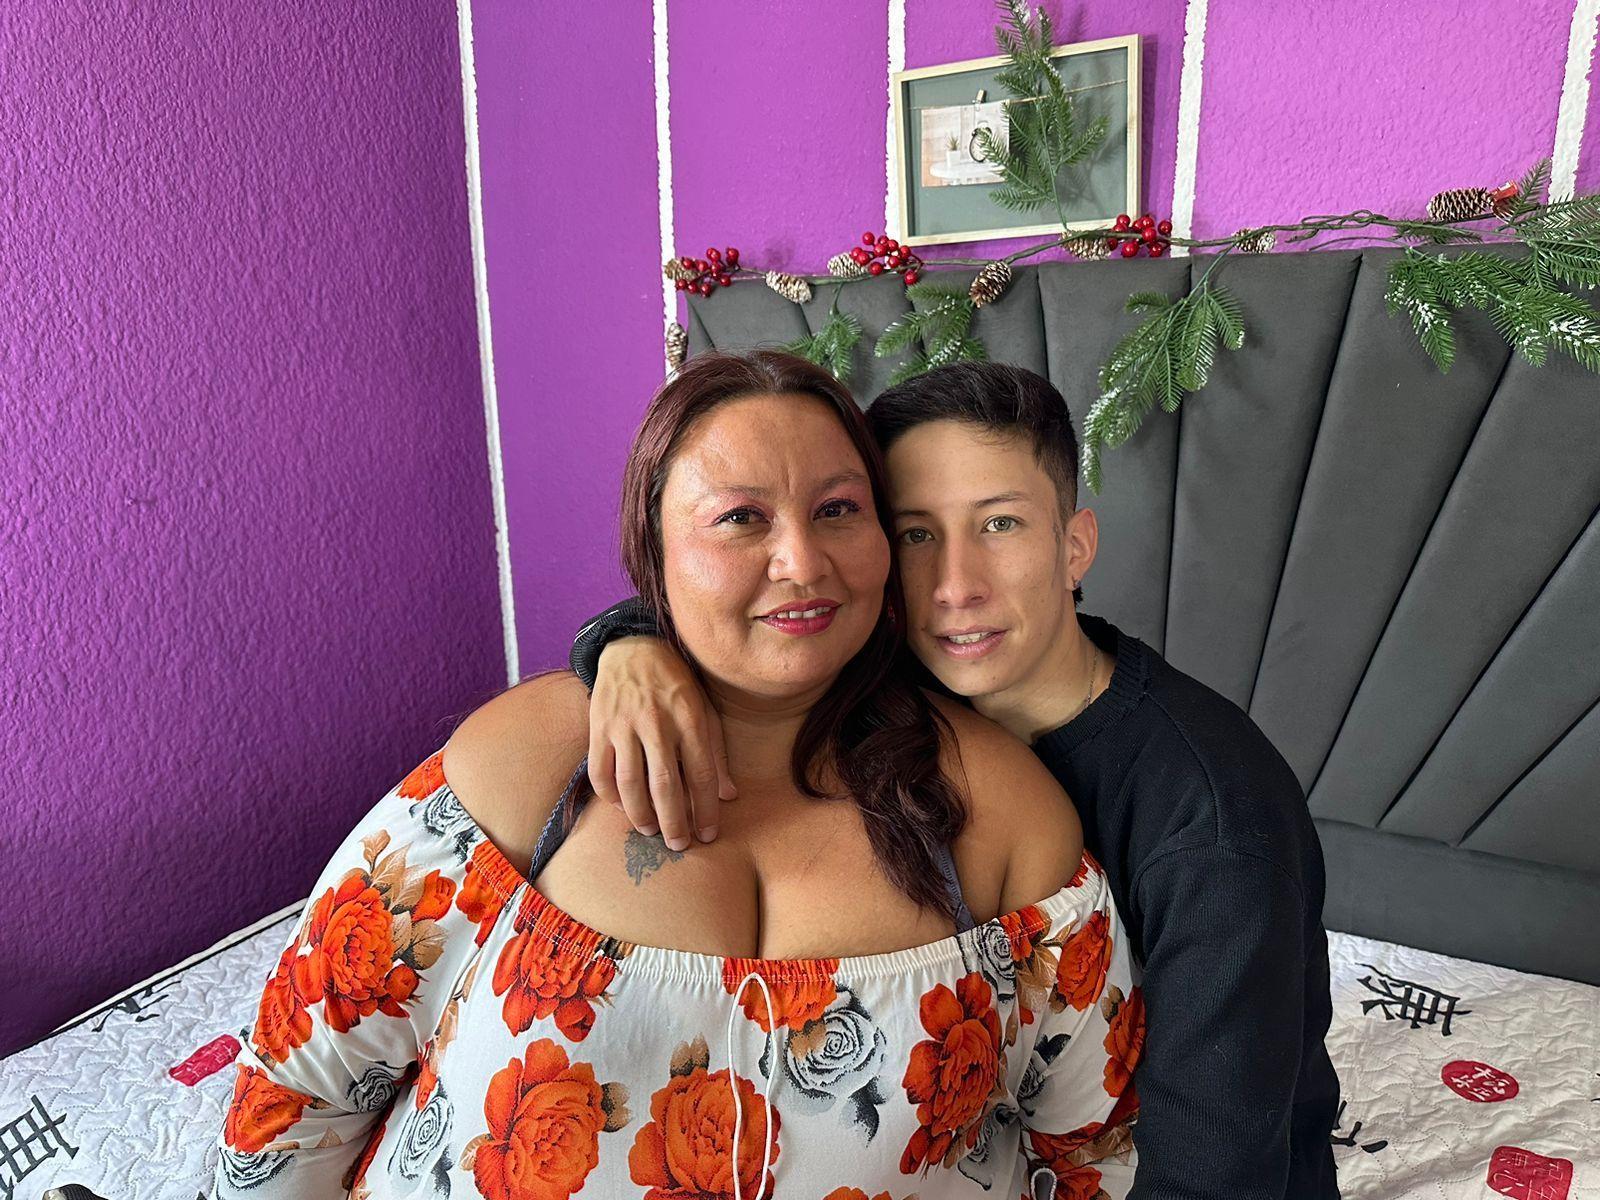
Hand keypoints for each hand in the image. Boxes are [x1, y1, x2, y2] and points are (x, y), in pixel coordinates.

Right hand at [586, 636, 734, 849]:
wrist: (633, 647)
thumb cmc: (676, 683)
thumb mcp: (705, 709)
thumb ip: (716, 752)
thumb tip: (728, 795)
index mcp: (690, 718)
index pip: (701, 774)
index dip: (706, 810)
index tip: (707, 834)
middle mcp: (657, 723)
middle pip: (665, 785)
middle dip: (674, 822)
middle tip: (678, 845)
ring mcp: (624, 725)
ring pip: (630, 783)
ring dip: (641, 814)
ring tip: (651, 830)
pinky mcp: (598, 727)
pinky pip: (600, 772)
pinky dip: (610, 797)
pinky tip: (623, 807)